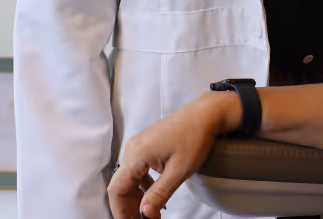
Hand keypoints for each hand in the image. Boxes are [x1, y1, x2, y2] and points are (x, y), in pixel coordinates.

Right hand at [107, 92, 235, 218]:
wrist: (205, 114)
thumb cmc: (194, 138)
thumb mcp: (179, 171)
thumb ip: (158, 194)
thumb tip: (145, 214)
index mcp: (137, 154)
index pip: (117, 189)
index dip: (120, 211)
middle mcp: (133, 148)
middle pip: (121, 184)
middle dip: (129, 206)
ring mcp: (138, 145)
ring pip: (129, 178)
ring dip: (136, 197)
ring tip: (149, 212)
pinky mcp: (146, 145)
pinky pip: (137, 169)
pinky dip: (142, 185)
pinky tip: (154, 194)